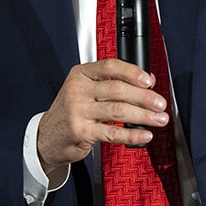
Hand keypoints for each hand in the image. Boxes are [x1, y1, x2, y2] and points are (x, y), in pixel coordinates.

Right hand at [35, 59, 168, 178]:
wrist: (46, 138)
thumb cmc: (71, 112)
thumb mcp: (87, 91)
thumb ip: (114, 83)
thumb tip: (148, 80)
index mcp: (81, 74)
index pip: (110, 67)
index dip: (132, 72)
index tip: (149, 81)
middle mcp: (78, 90)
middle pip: (117, 89)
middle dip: (144, 97)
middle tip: (160, 103)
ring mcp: (78, 111)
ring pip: (118, 111)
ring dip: (143, 115)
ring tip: (158, 119)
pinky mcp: (81, 131)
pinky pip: (112, 132)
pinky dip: (132, 134)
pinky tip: (144, 134)